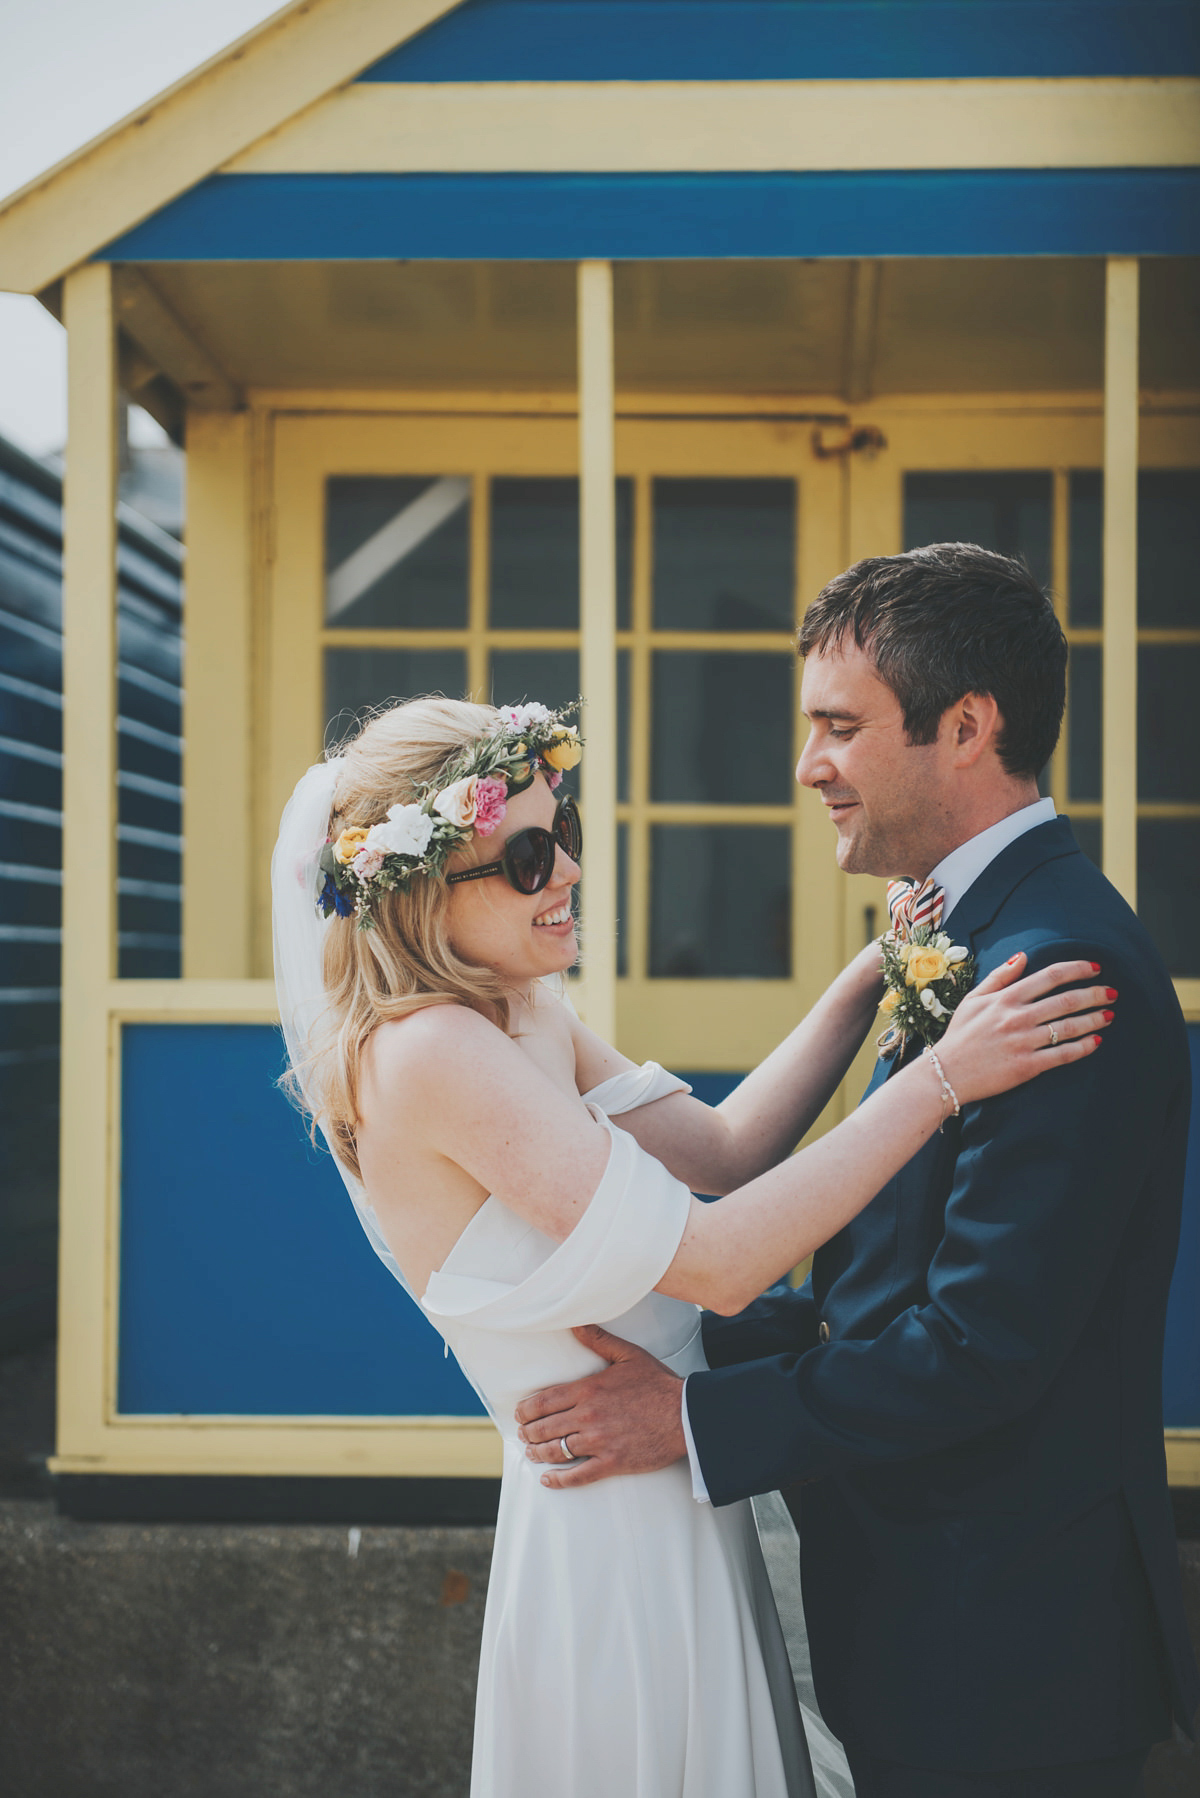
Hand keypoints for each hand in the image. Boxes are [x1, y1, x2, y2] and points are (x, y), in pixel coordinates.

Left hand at [514, 1324, 685, 1488]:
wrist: (686, 1415)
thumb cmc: (658, 1383)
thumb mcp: (628, 1355)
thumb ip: (598, 1339)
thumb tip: (575, 1322)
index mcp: (588, 1390)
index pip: (544, 1401)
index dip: (526, 1410)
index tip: (520, 1414)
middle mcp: (587, 1416)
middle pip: (544, 1428)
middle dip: (528, 1432)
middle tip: (522, 1435)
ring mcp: (598, 1442)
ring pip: (556, 1451)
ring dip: (538, 1453)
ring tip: (531, 1453)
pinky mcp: (611, 1463)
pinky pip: (577, 1476)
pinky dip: (559, 1480)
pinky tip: (548, 1480)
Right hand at [936, 953, 1114, 1105]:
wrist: (946, 1074)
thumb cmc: (959, 1036)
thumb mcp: (973, 1000)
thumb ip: (999, 977)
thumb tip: (1022, 956)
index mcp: (1005, 998)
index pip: (1050, 976)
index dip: (1077, 969)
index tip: (1095, 968)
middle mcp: (1017, 1017)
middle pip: (1066, 1000)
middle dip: (1094, 994)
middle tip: (1112, 992)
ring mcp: (1024, 1042)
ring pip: (1069, 1027)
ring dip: (1094, 1019)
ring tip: (1110, 1014)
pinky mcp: (1027, 1066)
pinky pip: (1062, 1055)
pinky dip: (1083, 1047)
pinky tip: (1096, 1041)